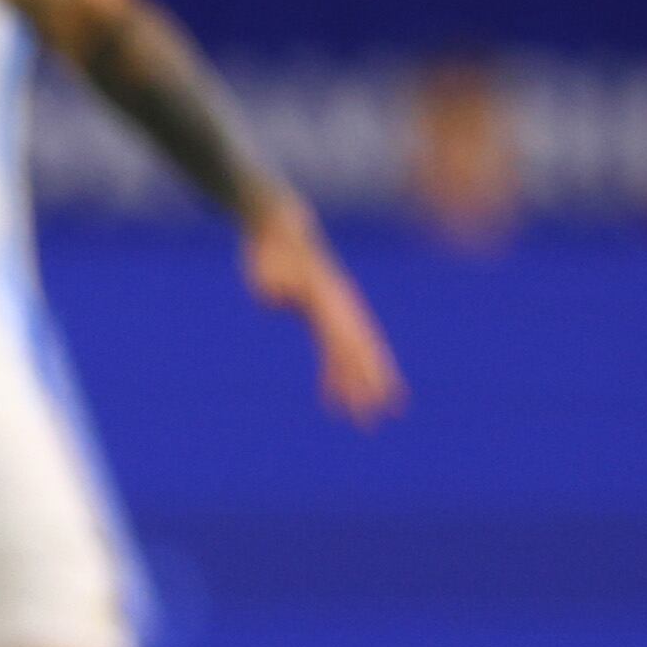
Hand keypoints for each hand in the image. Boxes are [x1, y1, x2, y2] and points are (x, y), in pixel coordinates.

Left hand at [241, 202, 402, 425]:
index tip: (368, 396)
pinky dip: (333, 376)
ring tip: (367, 417)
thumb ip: (272, 280)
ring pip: (350, 355)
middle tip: (378, 419)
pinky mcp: (318, 316)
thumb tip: (274, 297)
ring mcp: (332, 313)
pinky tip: (330, 400)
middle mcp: (339, 309)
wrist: (278, 228)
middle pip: (358, 353)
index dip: (357, 370)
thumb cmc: (272, 246)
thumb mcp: (269, 262)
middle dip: (368, 386)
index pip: (346, 343)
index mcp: (330, 301)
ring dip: (357, 386)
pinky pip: (332, 351)